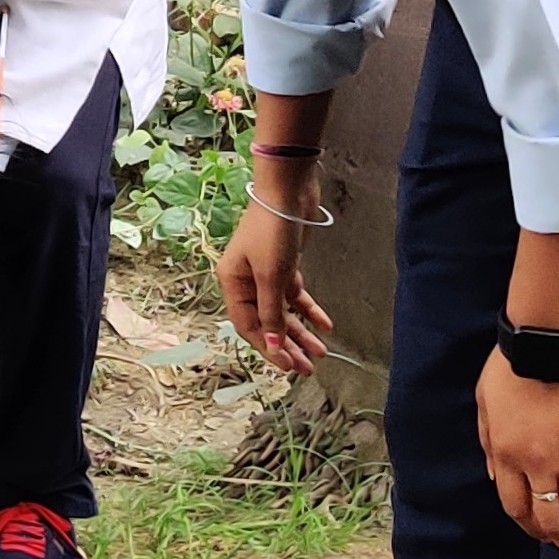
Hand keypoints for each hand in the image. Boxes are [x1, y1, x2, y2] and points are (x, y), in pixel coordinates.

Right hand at [216, 198, 331, 376]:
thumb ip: (272, 312)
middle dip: (287, 345)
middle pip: (267, 322)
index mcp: (232, 283)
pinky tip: (325, 324)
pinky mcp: (284, 265)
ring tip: (320, 352)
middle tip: (307, 368)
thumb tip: (272, 345)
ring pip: (282, 311)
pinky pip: (295, 295)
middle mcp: (245, 280)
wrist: (288, 191)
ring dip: (301, 331)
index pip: (249, 326)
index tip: (288, 366)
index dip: (268, 347)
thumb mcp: (271, 275)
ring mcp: (265, 273)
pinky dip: (309, 309)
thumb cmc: (272, 230)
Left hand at [475, 354, 558, 558]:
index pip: (517, 509)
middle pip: (552, 519)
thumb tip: (495, 478)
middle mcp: (539, 466)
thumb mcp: (484, 406)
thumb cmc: (510, 367)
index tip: (545, 540)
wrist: (545, 341)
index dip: (532, 529)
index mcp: (508, 457)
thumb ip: (489, 445)